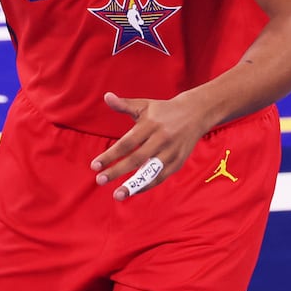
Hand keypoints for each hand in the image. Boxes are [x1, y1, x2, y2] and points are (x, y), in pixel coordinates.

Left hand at [90, 90, 210, 200]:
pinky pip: (162, 176)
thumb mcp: (144, 105)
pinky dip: (148, 185)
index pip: (127, 143)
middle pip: (137, 159)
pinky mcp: (179, 161)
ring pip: (150, 171)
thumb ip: (124, 105)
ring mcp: (171, 151)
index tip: (94, 166)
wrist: (195, 113)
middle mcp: (161, 139)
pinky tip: (133, 191)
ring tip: (117, 194)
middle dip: (117, 171)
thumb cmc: (163, 110)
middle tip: (99, 181)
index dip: (111, 155)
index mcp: (150, 125)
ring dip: (134, 184)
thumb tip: (106, 96)